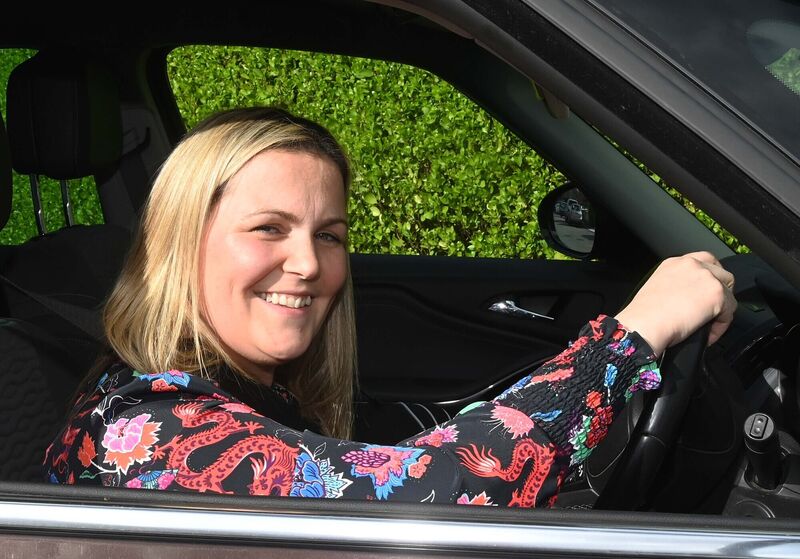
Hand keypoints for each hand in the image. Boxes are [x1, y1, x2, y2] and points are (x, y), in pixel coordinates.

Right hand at [614, 251, 736, 356]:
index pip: (704, 260)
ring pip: (729, 292)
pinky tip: (708, 334)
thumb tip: (691, 298)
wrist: (644, 325)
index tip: (707, 292)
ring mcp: (706, 277)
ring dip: (722, 309)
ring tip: (708, 325)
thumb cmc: (644, 315)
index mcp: (675, 263)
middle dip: (721, 292)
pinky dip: (721, 325)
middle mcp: (692, 265)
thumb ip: (678, 285)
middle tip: (712, 310)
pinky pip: (730, 311)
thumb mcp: (658, 289)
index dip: (710, 277)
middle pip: (722, 274)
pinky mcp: (716, 294)